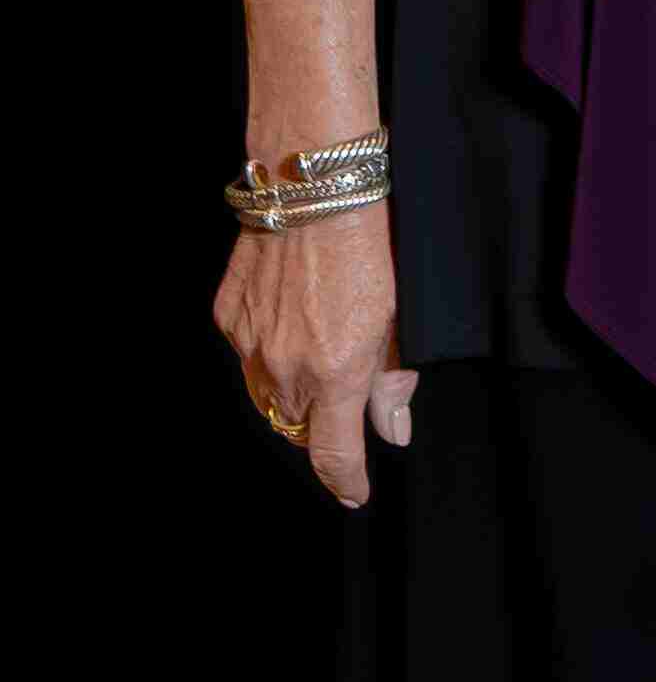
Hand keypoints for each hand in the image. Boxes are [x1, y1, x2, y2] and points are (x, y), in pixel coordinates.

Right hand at [216, 204, 417, 507]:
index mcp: (338, 371)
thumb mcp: (403, 316)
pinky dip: (269, 352)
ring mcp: (250, 343)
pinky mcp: (227, 317)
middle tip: (348, 388)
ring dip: (295, 390)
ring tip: (321, 347)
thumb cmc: (372, 246)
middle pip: (301, 424)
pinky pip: (248, 355)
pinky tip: (292, 318)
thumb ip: (394, 380)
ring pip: (270, 395)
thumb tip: (392, 431)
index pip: (335, 452)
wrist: (314, 188)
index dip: (346, 479)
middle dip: (325, 419)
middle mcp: (286, 367)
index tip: (355, 493)